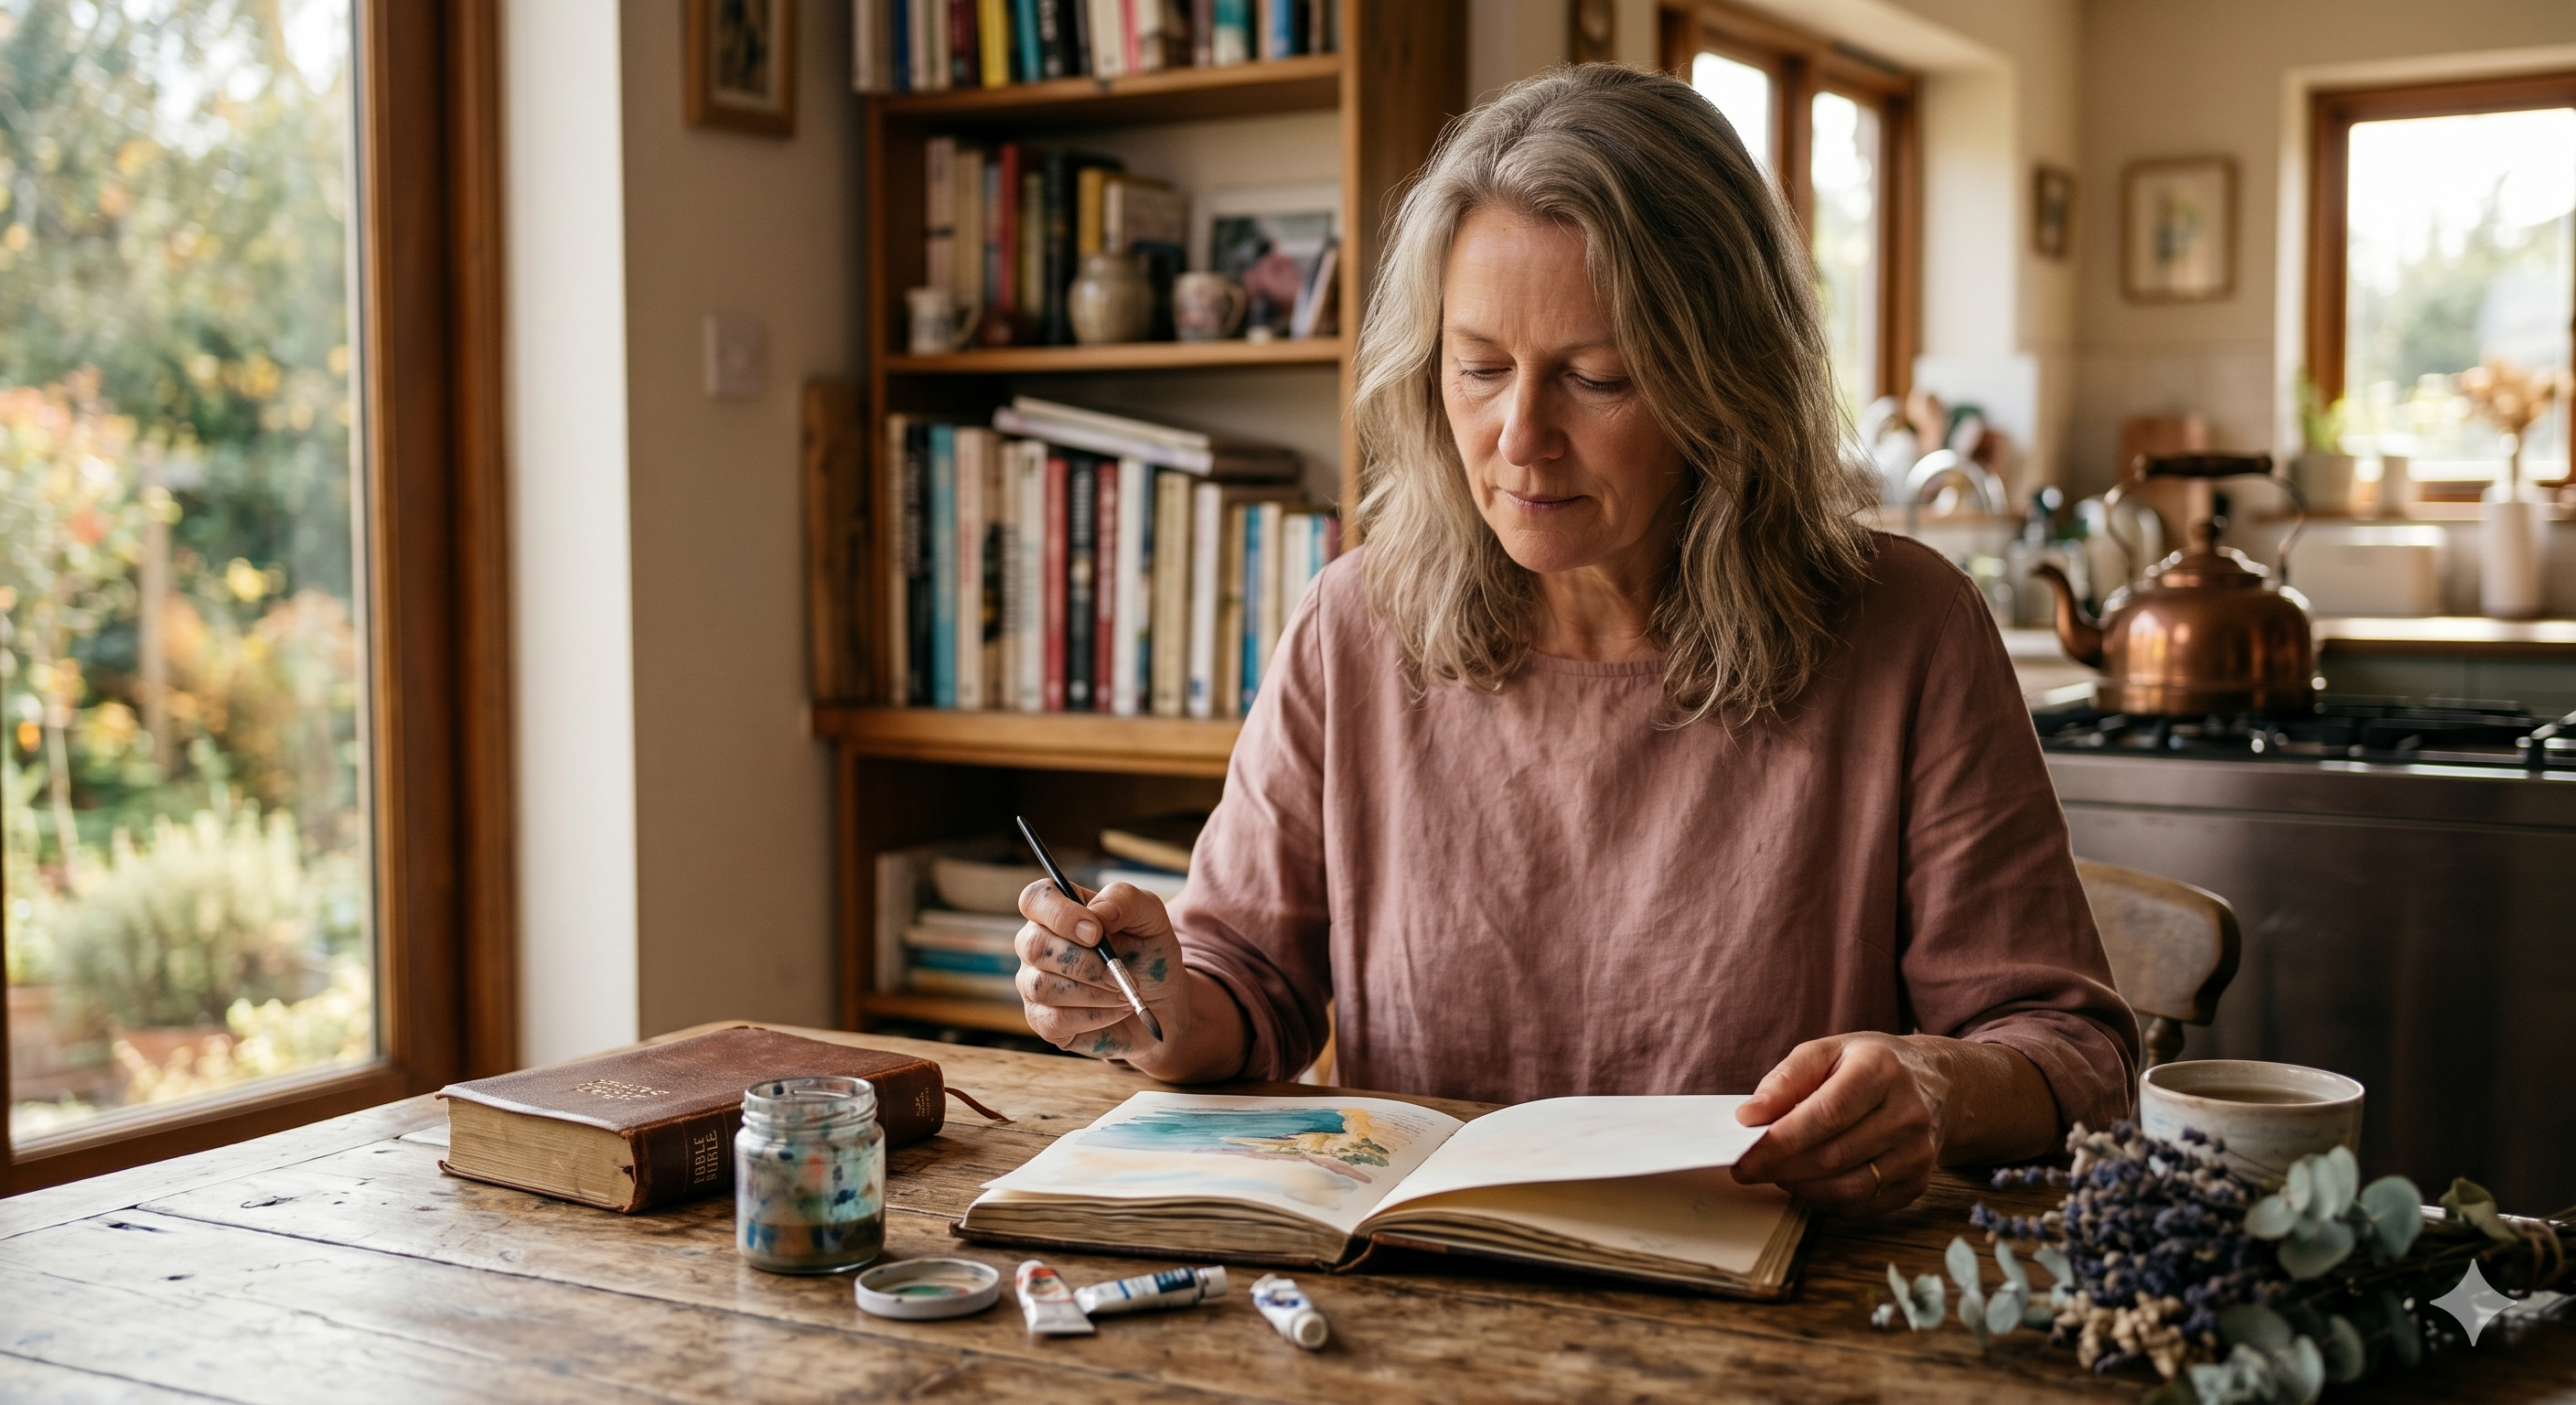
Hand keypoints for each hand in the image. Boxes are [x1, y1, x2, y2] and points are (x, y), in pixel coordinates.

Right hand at [1014, 879, 1187, 1061]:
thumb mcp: (1149, 915)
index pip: (1034, 899)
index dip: (1059, 914)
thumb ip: (1123, 900)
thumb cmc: (1148, 953)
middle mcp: (1036, 944)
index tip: (1096, 933)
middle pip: (1034, 947)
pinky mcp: (1041, 1021)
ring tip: (1124, 993)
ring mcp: (1032, 983)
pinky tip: (1115, 1011)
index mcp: (1057, 910)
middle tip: (1120, 973)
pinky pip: (1054, 1020)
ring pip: (1043, 986)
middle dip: (1085, 963)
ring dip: (1095, 993)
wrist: (1160, 1003)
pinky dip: (1094, 1016)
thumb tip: (1095, 915)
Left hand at [1729, 1033, 1943, 1217]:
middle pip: (1834, 1156)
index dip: (1781, 1140)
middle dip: (1782, 1168)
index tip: (1745, 1153)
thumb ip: (1785, 1079)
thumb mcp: (1826, 1051)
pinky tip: (1807, 1184)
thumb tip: (1749, 1116)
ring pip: (1848, 1188)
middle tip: (1748, 1169)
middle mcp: (1907, 1114)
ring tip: (1775, 1175)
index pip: (1826, 1115)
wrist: (1933, 1085)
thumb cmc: (1868, 1066)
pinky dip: (1825, 1202)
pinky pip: (1862, 1205)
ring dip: (1801, 1188)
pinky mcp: (1917, 1182)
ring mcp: (1917, 1152)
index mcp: (1881, 1071)